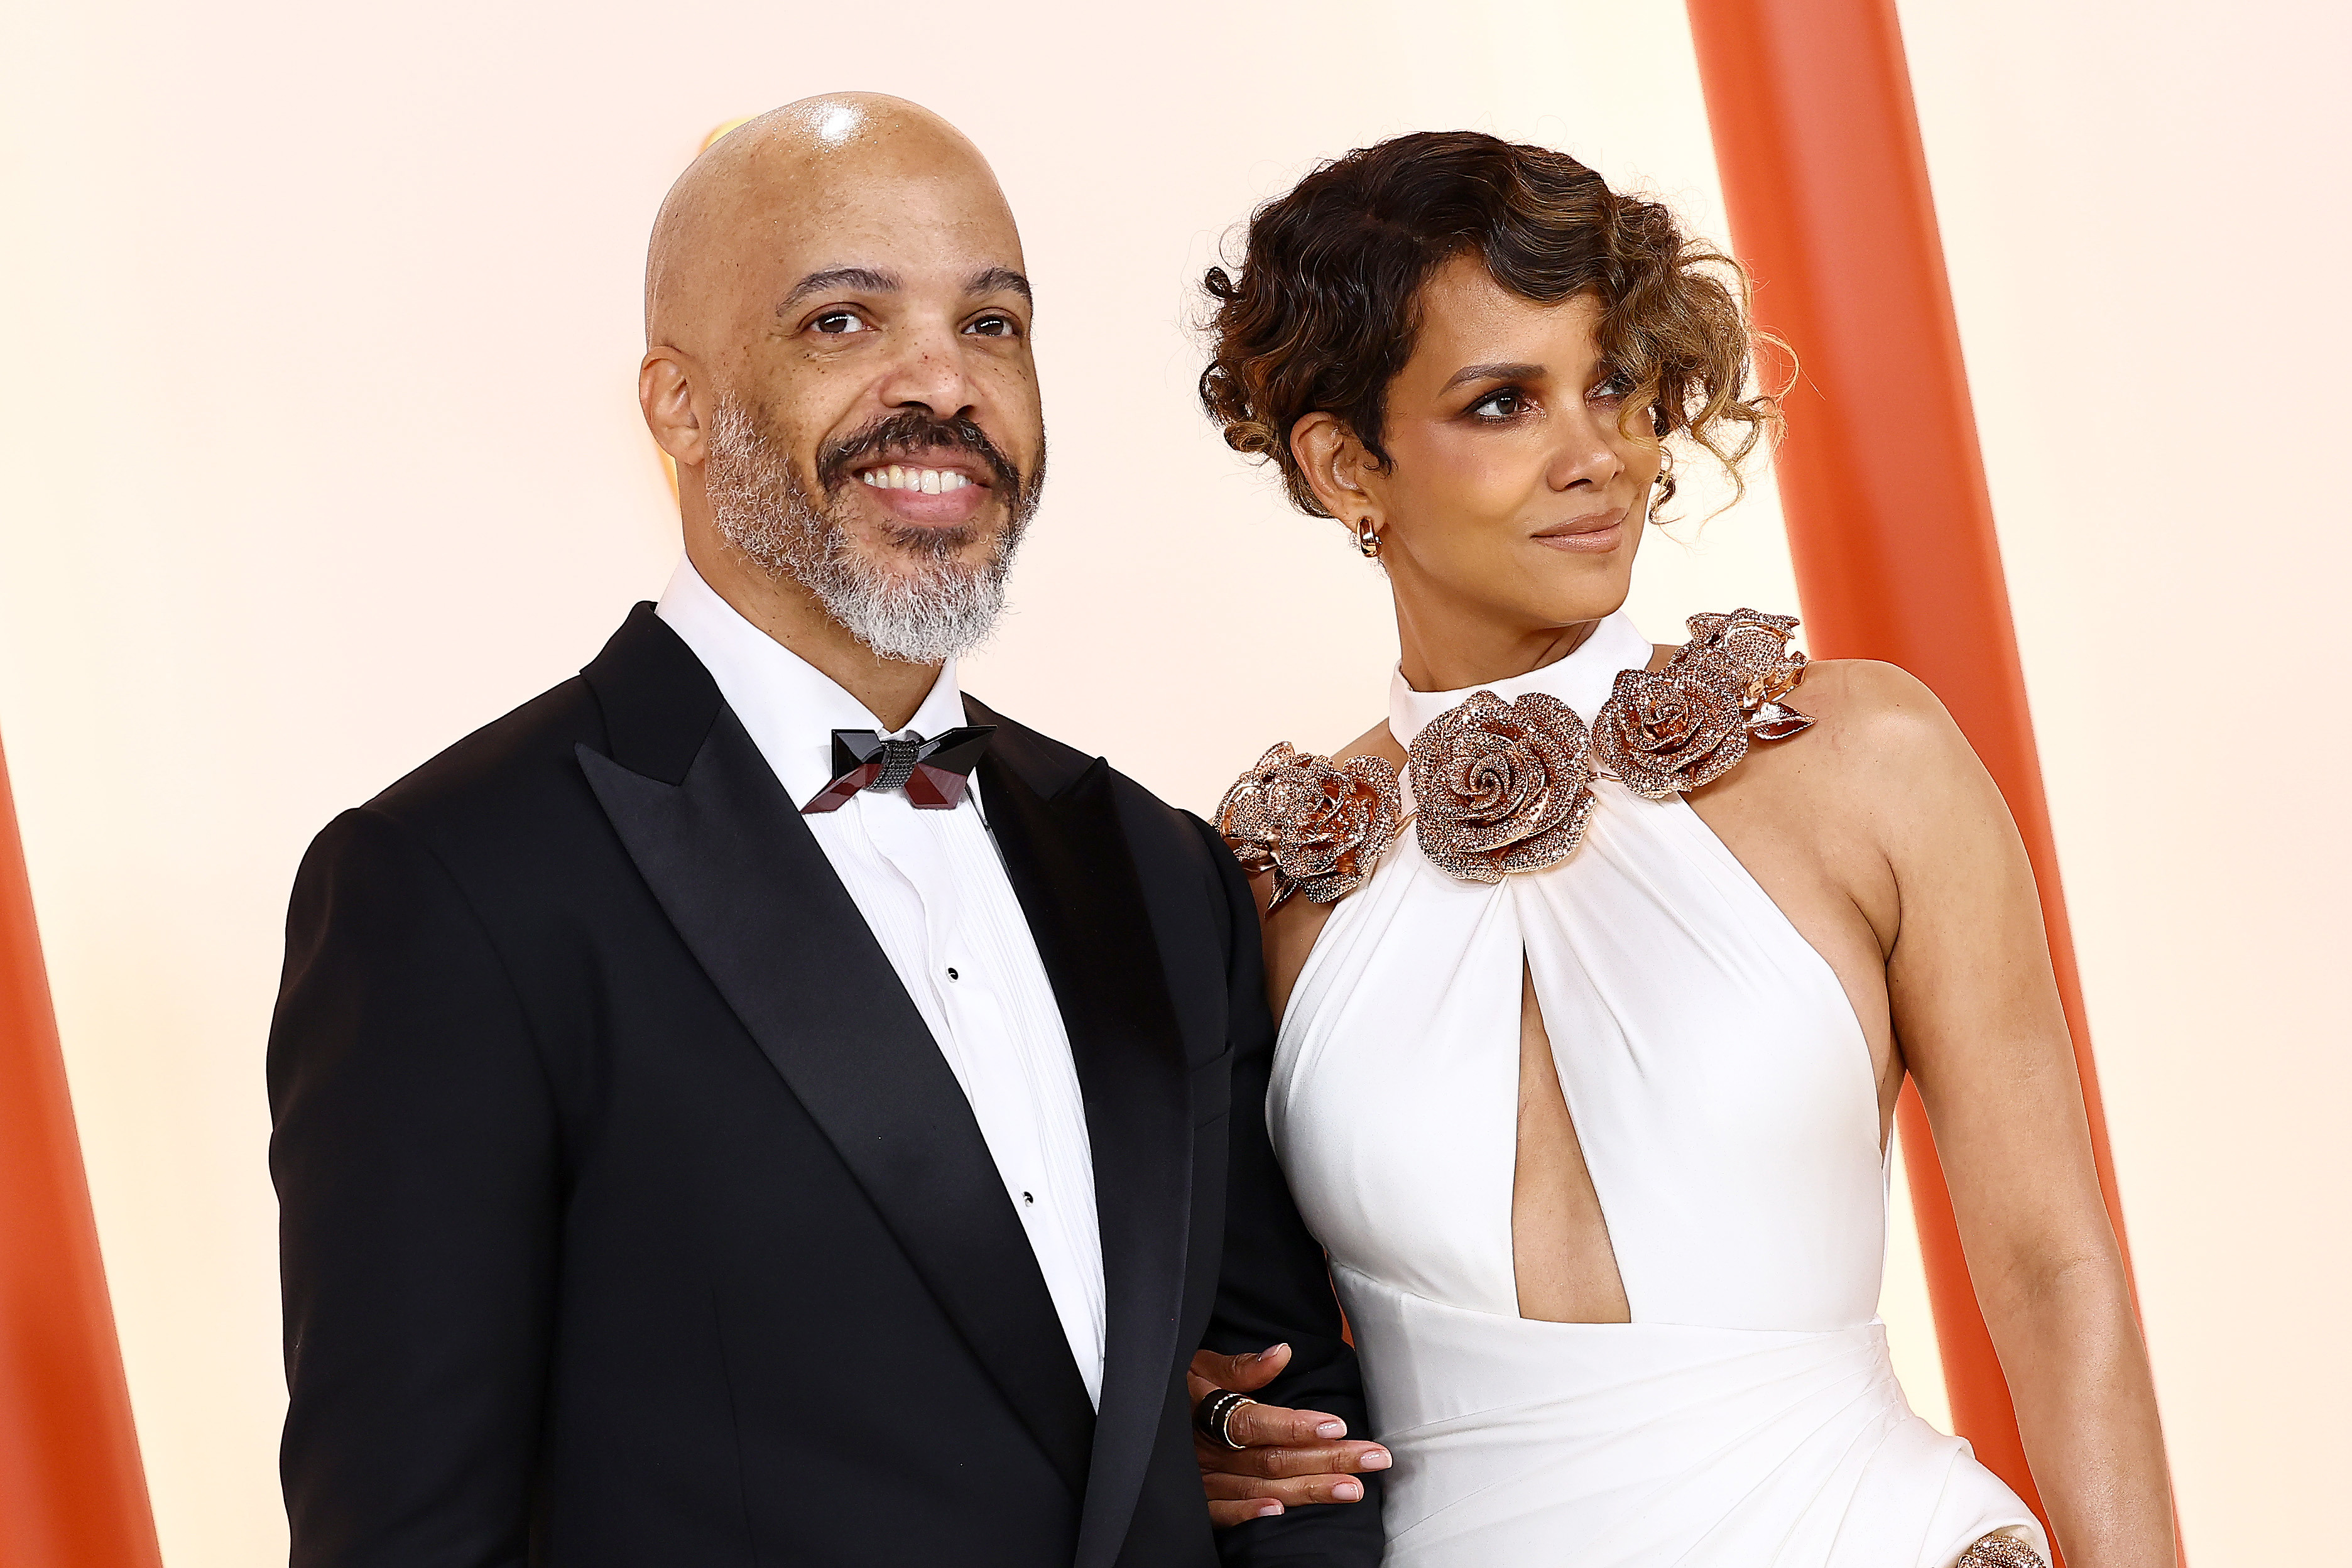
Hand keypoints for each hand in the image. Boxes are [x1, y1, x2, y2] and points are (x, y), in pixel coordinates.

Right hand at [1189, 1343, 1390, 1526]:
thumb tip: (1281, 1353)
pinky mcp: (1196, 1502)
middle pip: (1271, 1458)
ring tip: (1352, 1490)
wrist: (1133, 1415)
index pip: (1255, 1423)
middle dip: (1327, 1460)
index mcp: (1208, 1412)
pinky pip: (1221, 1515)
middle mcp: (1206, 1450)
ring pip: (1260, 1488)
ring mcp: (1201, 1480)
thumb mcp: (1197, 1366)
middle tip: (1374, 1459)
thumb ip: (1239, 1368)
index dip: (1295, 1425)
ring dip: (1308, 1491)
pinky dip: (1247, 1515)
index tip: (1338, 1426)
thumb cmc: (1175, 1386)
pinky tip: (1281, 1514)